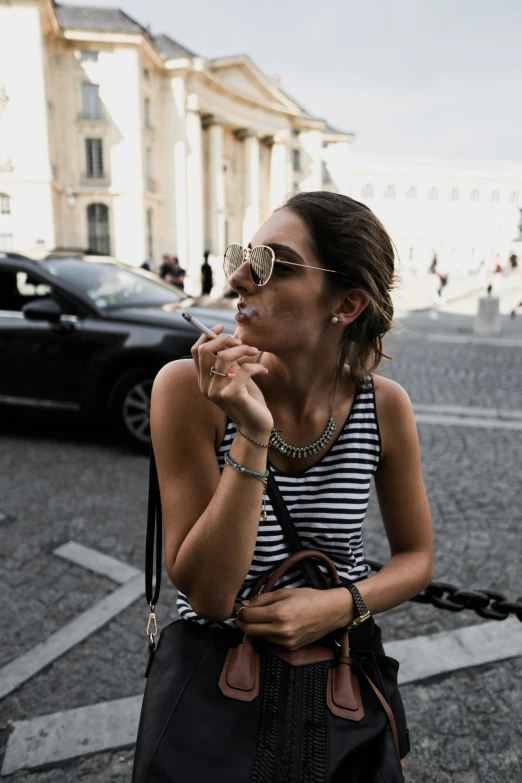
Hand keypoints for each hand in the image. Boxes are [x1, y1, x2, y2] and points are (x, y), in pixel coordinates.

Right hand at [191, 324, 272, 437]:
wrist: (256, 426)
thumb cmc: (248, 400)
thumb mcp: (236, 377)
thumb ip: (229, 362)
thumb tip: (229, 339)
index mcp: (204, 381)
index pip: (196, 351)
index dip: (207, 336)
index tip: (221, 328)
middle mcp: (206, 386)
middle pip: (206, 351)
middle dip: (225, 340)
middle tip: (242, 343)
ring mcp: (217, 392)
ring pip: (225, 357)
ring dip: (244, 350)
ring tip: (256, 354)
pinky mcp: (232, 395)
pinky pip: (244, 369)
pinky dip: (256, 366)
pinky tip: (263, 371)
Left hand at [234, 587, 353, 650]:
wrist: (330, 612)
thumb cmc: (309, 598)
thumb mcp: (284, 592)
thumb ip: (262, 599)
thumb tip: (245, 604)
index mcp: (278, 613)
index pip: (248, 616)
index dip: (239, 611)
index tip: (236, 607)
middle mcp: (281, 630)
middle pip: (250, 630)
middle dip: (241, 621)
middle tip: (239, 613)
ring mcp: (286, 641)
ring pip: (259, 637)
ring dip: (252, 628)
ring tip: (254, 617)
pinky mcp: (290, 648)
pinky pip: (271, 641)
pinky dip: (265, 633)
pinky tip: (269, 624)